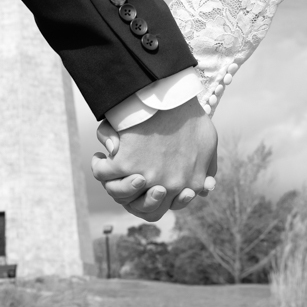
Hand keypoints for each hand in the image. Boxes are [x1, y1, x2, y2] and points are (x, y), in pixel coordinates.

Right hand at [90, 98, 217, 221]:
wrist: (171, 96)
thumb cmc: (190, 117)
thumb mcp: (208, 142)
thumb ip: (207, 168)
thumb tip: (205, 190)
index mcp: (189, 184)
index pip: (166, 208)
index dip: (154, 201)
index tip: (147, 183)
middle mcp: (167, 187)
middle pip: (146, 210)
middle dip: (140, 199)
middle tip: (137, 181)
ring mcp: (146, 179)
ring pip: (120, 196)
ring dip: (119, 185)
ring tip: (116, 166)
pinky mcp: (125, 164)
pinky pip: (103, 173)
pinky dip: (99, 165)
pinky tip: (100, 156)